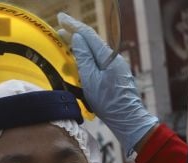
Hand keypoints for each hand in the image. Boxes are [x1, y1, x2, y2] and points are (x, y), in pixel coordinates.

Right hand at [57, 13, 157, 155]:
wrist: (128, 120)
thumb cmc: (108, 102)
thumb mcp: (90, 79)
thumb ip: (83, 57)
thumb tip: (78, 38)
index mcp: (109, 57)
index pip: (89, 35)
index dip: (74, 25)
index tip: (61, 18)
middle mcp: (114, 58)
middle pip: (93, 42)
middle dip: (75, 35)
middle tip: (59, 31)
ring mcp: (116, 67)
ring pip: (95, 52)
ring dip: (80, 46)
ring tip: (66, 43)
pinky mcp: (116, 76)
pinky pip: (99, 61)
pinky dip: (87, 57)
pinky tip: (79, 60)